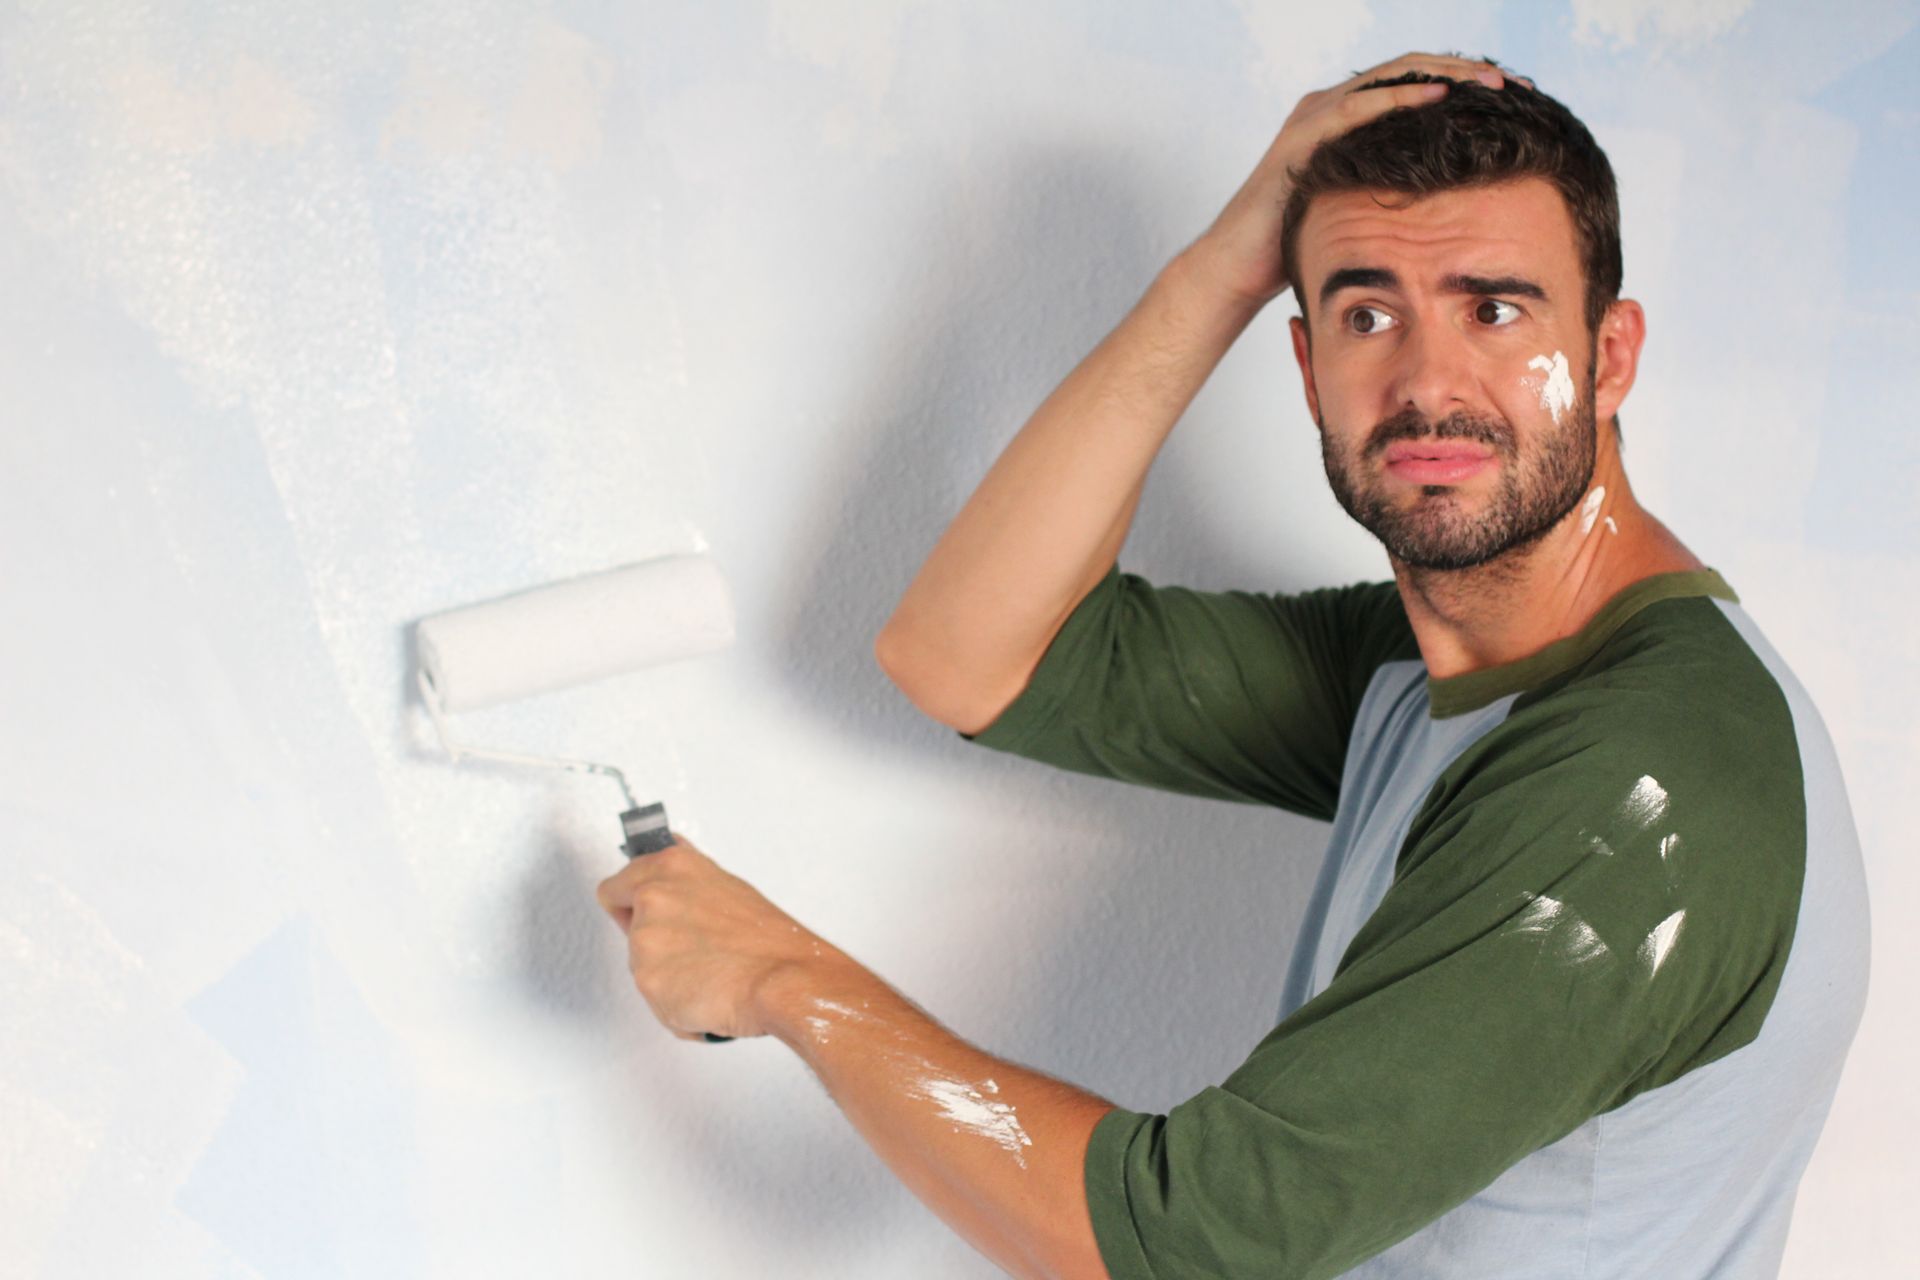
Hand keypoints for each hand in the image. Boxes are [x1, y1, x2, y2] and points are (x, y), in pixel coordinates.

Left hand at [595, 835, 833, 1041]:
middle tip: (697, 953)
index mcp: (671, 867)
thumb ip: (684, 876)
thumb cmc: (767, 940)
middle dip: (656, 946)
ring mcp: (646, 941)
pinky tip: (709, 997)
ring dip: (669, 978)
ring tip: (711, 975)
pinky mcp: (648, 981)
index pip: (615, 887)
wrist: (784, 981)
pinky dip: (677, 1007)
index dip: (628, 906)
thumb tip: (669, 850)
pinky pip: (656, 1001)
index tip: (637, 916)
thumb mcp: (725, 886)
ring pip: (643, 969)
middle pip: (631, 933)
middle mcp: (652, 898)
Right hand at [1188, 52, 1525, 306]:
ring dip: (1445, 75)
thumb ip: (1394, 193)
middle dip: (1466, 72)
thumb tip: (1452, 209)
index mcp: (1347, 121)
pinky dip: (1402, 97)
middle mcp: (1331, 107)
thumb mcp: (1361, 213)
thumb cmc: (1296, 246)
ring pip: (1392, 75)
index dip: (1464, 86)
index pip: (1415, 86)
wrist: (1240, 268)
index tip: (1515, 101)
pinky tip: (1440, 97)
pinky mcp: (1303, 135)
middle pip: (1411, 70)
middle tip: (1516, 85)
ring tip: (1491, 85)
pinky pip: (1359, 105)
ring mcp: (1315, 115)